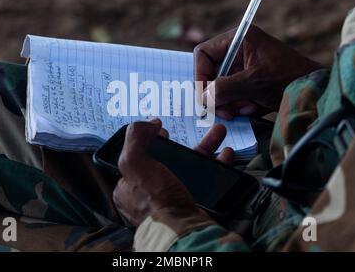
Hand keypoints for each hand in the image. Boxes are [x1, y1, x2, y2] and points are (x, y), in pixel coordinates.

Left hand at [112, 119, 233, 225]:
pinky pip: (205, 180)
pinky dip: (216, 165)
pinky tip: (226, 154)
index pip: (135, 158)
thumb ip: (134, 139)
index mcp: (127, 187)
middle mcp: (148, 194)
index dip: (148, 140)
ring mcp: (171, 198)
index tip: (161, 130)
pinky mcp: (192, 203)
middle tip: (190, 132)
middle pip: (167, 160)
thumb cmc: (156, 200)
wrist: (184, 231)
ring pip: (190, 167)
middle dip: (182, 142)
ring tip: (218, 132)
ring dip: (205, 148)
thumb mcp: (135, 164)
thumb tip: (147, 123)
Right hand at [194, 25, 320, 118]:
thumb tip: (203, 97)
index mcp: (239, 39)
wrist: (317, 92)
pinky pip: (234, 95)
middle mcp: (239, 51)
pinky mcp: (250, 82)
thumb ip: (224, 88)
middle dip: (217, 94)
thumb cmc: (289, 78)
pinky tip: (256, 108)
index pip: (204, 53)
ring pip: (221, 88)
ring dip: (230, 102)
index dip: (200, 74)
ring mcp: (244, 67)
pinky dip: (241, 105)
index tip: (203, 96)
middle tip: (225, 111)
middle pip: (211, 73)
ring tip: (247, 109)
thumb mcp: (254, 83)